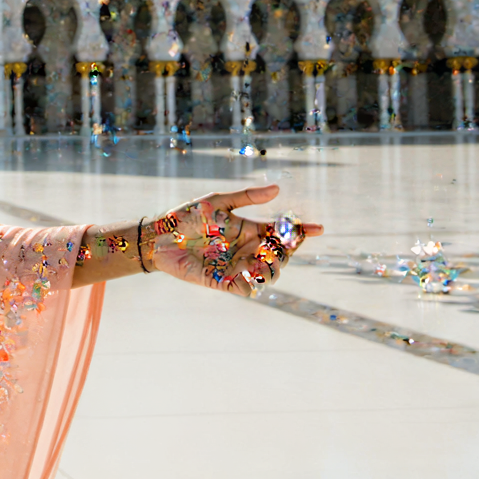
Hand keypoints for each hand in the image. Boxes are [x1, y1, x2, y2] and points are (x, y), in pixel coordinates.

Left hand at [143, 184, 320, 295]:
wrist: (159, 237)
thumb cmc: (187, 217)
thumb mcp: (216, 202)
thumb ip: (245, 197)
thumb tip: (277, 189)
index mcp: (249, 230)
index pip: (281, 233)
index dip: (302, 232)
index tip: (319, 228)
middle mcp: (247, 250)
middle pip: (280, 256)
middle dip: (286, 252)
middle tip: (280, 244)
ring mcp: (237, 267)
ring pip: (269, 274)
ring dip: (273, 269)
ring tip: (266, 259)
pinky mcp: (223, 281)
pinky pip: (245, 289)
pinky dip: (253, 284)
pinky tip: (250, 274)